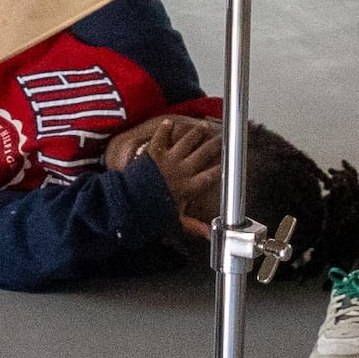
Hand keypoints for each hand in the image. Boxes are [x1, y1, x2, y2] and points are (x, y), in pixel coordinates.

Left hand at [128, 116, 225, 232]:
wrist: (129, 203)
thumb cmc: (151, 213)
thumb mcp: (176, 221)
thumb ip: (195, 226)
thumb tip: (210, 235)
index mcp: (189, 187)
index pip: (211, 176)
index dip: (222, 167)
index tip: (230, 162)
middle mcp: (182, 170)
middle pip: (204, 154)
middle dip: (215, 144)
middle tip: (223, 138)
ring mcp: (168, 159)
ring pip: (187, 141)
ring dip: (196, 133)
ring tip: (204, 128)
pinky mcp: (154, 152)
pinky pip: (162, 136)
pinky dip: (166, 128)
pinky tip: (170, 122)